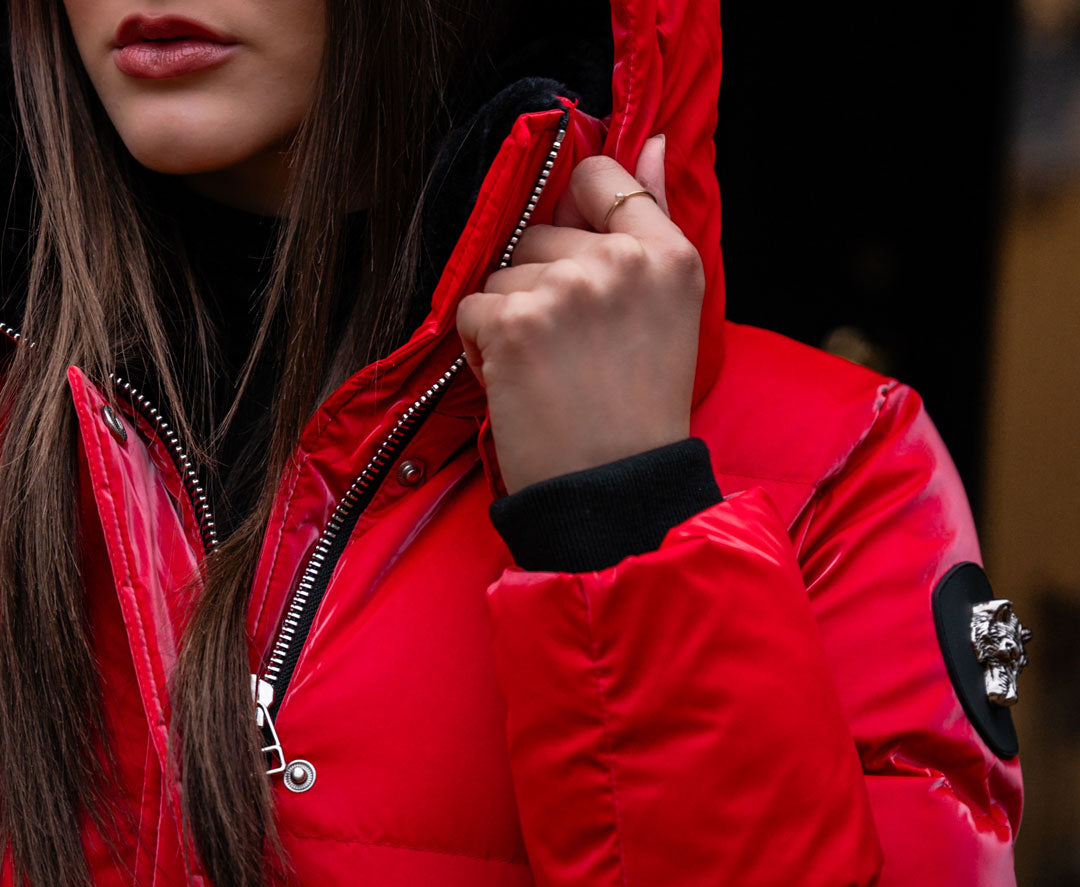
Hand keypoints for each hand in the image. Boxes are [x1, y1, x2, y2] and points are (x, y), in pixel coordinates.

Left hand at [457, 135, 704, 493]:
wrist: (614, 490)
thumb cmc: (639, 410)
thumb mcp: (670, 308)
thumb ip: (653, 217)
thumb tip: (648, 140)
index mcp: (668, 254)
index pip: (602, 178)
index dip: (573, 213)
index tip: (574, 259)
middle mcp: (619, 261)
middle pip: (538, 234)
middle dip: (537, 284)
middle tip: (569, 348)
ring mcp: (565, 289)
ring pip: (501, 274)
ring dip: (508, 319)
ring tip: (547, 369)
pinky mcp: (515, 322)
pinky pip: (471, 310)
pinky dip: (480, 348)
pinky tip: (519, 382)